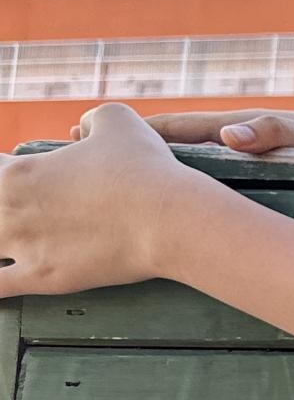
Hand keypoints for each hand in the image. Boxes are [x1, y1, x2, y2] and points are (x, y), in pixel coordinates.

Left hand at [0, 103, 199, 295]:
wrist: (170, 219)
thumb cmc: (146, 169)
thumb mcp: (118, 121)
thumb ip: (91, 120)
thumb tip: (82, 130)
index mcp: (18, 172)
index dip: (5, 176)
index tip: (24, 184)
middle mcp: (10, 210)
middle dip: (3, 212)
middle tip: (33, 216)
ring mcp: (22, 248)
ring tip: (16, 242)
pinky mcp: (42, 279)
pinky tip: (1, 278)